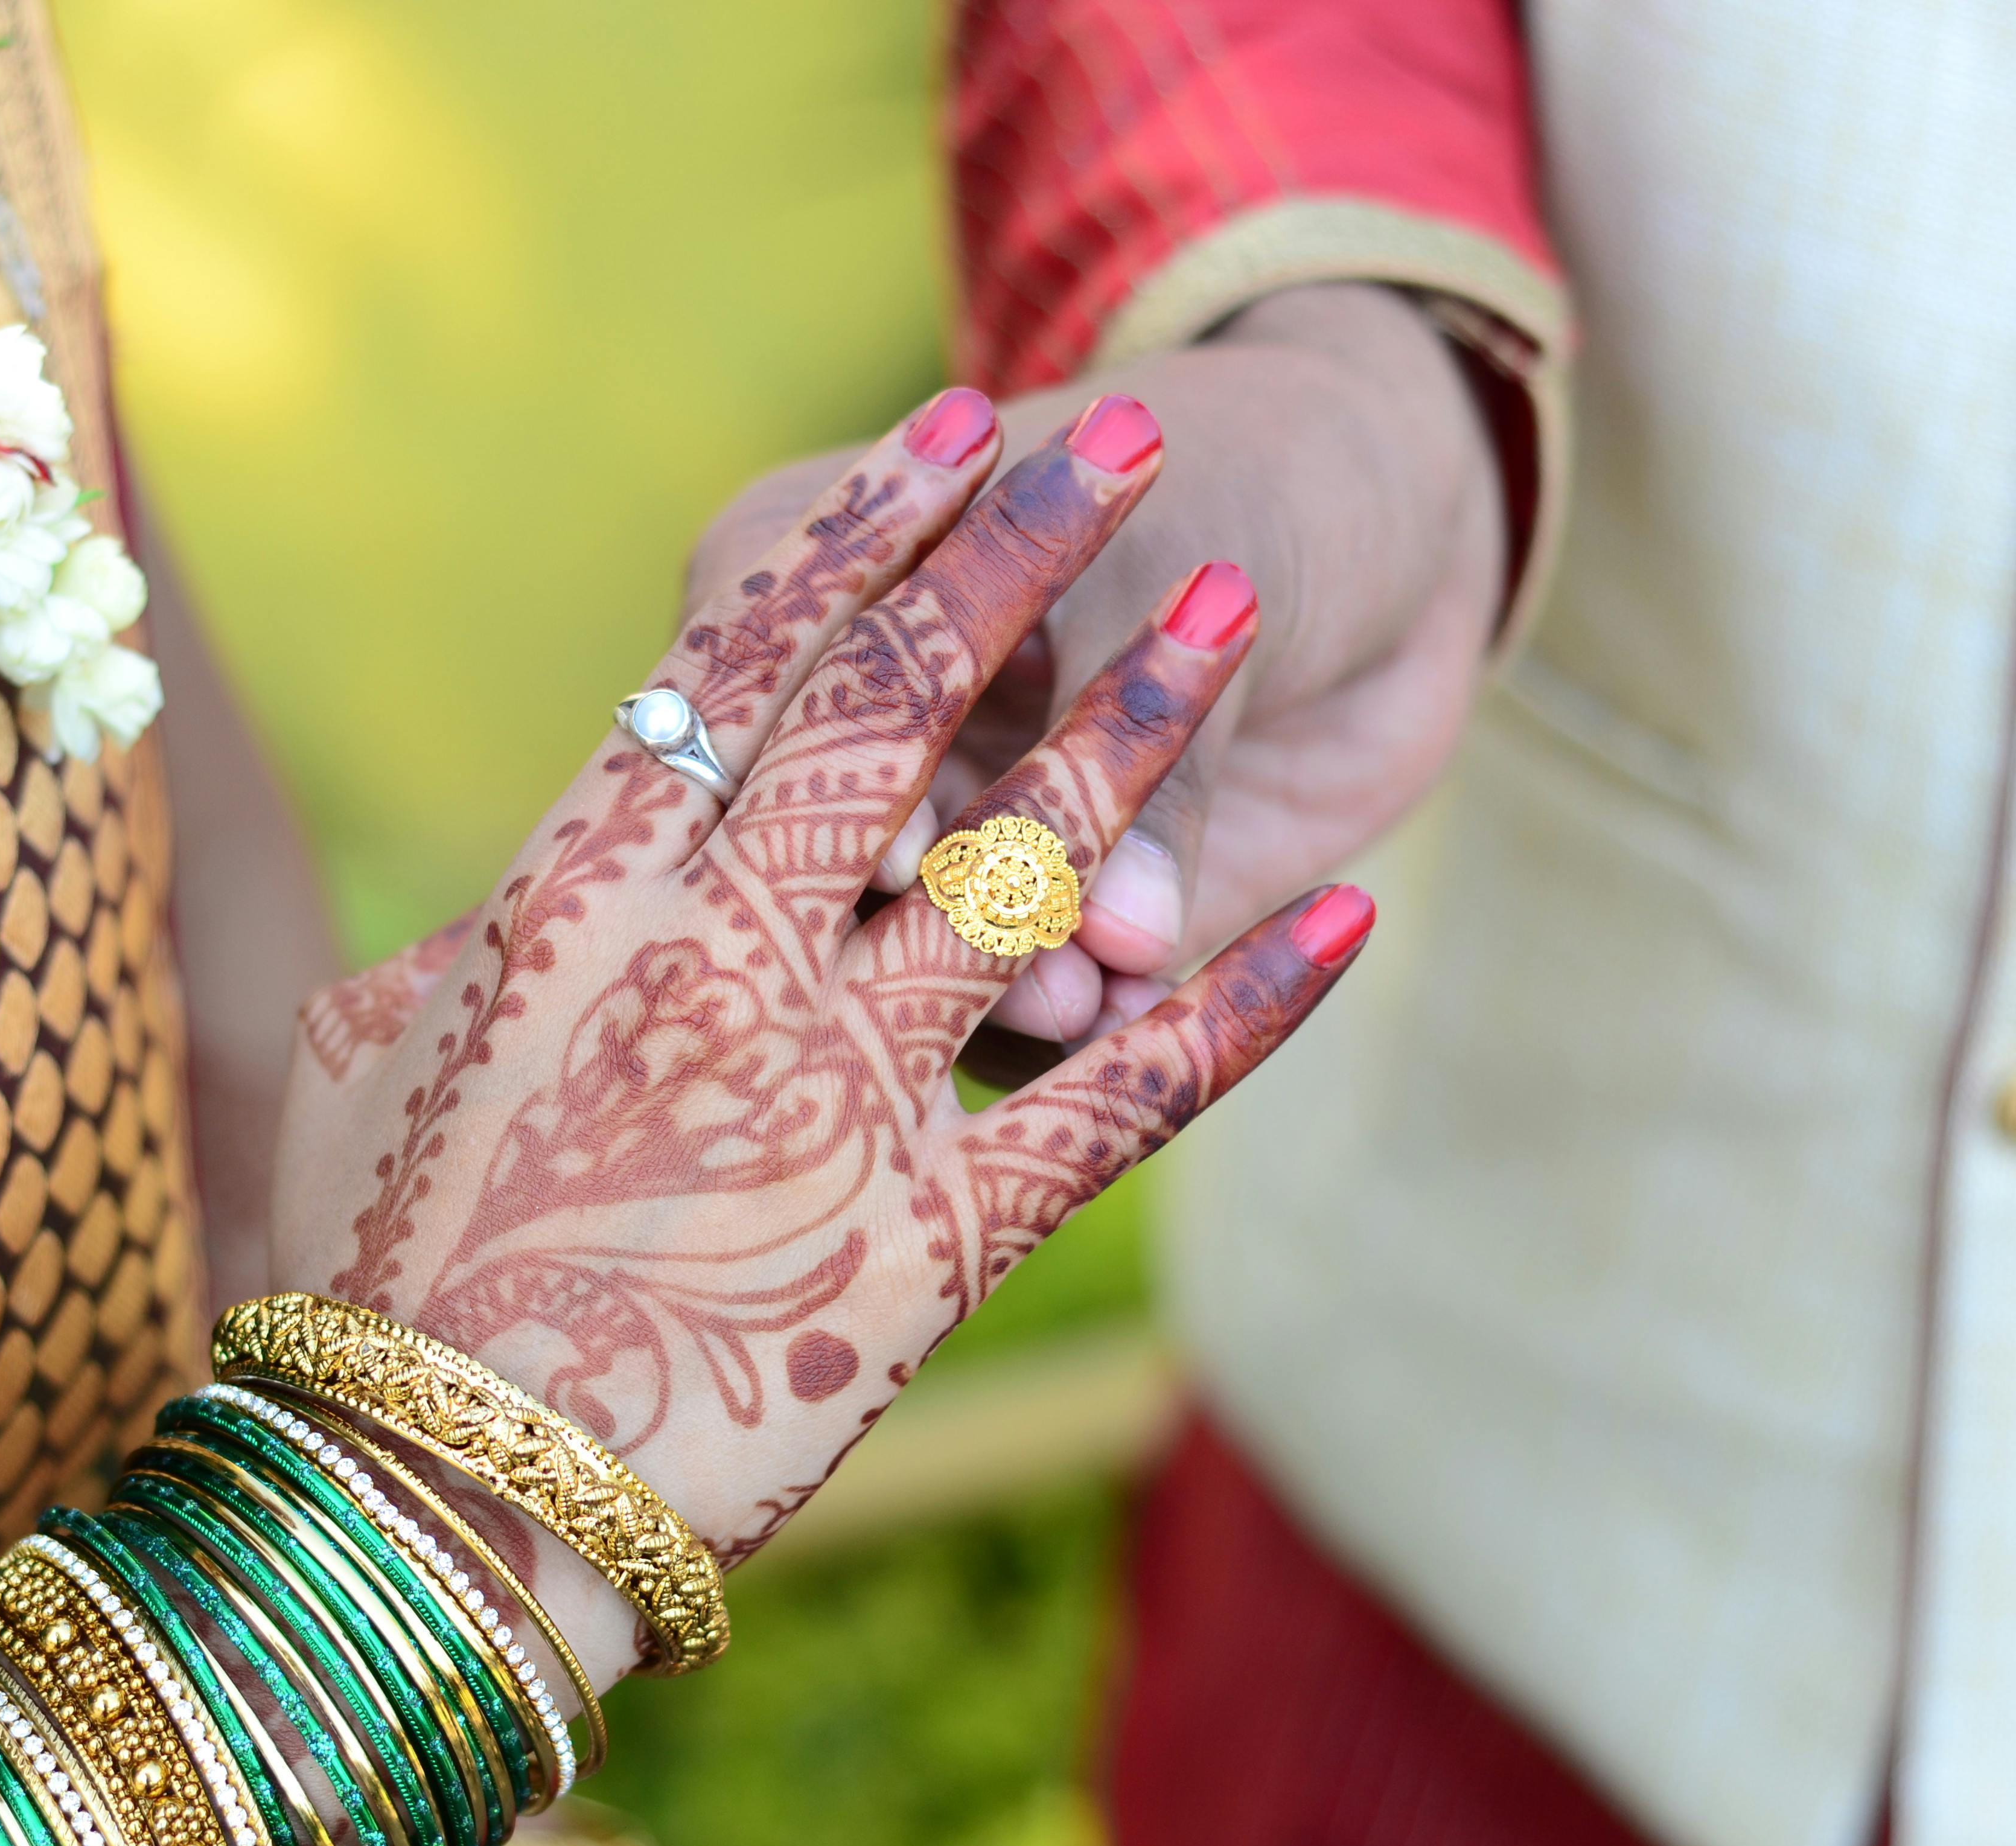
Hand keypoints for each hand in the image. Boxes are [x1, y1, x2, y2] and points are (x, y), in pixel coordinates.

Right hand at [270, 391, 1371, 1680]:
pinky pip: (1120, 1103)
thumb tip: (519, 871)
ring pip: (1024, 870)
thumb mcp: (366, 1059)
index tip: (959, 426)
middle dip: (1024, 558)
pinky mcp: (933, 1242)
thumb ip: (462, 936)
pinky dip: (1239, 1014)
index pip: (745, 659)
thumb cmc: (360, 1267)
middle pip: (899, 712)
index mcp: (579, 892)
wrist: (433, 1495)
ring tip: (1236, 608)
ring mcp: (835, 1094)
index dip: (866, 530)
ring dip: (1140, 726)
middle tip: (1124, 438)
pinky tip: (1346, 927)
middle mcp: (718, 957)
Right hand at [688, 284, 1498, 1051]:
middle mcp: (857, 721)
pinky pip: (1035, 999)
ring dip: (1004, 986)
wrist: (1398, 545)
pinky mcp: (1043, 917)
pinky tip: (1136, 1022)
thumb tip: (1127, 933)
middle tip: (1027, 971)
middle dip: (933, 919)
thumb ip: (1155, 756)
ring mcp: (944, 826)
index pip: (783, 692)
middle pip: (835, 841)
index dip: (837, 781)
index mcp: (816, 584)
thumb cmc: (1258, 486)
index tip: (905, 863)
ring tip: (1088, 1004)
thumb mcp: (1188, 569)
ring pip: (920, 944)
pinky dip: (1088, 1019)